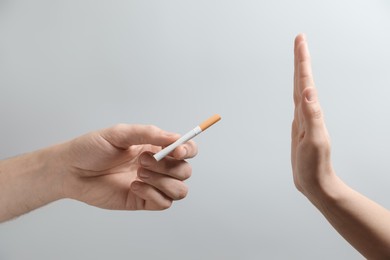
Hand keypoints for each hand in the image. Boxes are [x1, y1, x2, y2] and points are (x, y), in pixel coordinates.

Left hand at [60, 124, 196, 209]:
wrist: (70, 171)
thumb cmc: (91, 149)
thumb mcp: (119, 134)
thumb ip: (148, 133)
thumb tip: (175, 136)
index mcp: (155, 147)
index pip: (186, 149)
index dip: (188, 150)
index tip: (177, 151)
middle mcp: (157, 166)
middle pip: (185, 171)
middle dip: (167, 167)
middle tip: (143, 161)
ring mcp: (151, 185)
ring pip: (179, 190)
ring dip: (163, 182)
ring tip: (138, 174)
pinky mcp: (142, 201)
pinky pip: (164, 203)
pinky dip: (153, 195)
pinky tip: (134, 186)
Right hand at [291, 34, 334, 197]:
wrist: (314, 182)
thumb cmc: (314, 165)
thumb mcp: (314, 141)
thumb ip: (313, 116)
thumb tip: (309, 90)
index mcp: (310, 112)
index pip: (304, 81)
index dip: (302, 60)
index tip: (300, 41)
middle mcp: (307, 111)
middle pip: (302, 80)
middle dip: (300, 59)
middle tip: (299, 40)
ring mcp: (303, 118)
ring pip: (299, 89)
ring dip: (299, 72)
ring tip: (298, 58)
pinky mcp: (299, 126)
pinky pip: (296, 103)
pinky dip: (296, 90)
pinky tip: (297, 89)